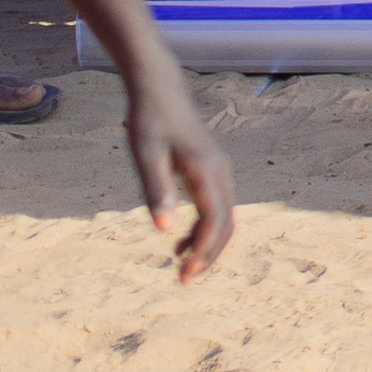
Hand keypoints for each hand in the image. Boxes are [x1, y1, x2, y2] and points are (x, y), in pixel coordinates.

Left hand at [126, 65, 235, 285]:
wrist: (160, 90)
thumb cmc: (148, 122)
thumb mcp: (145, 157)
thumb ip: (156, 191)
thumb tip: (162, 230)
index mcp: (206, 172)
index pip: (214, 222)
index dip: (202, 252)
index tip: (184, 276)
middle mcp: (220, 173)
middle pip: (226, 224)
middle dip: (208, 255)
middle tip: (183, 281)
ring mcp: (219, 171)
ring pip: (224, 217)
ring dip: (207, 244)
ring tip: (179, 266)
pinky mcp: (212, 170)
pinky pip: (217, 207)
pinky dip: (204, 228)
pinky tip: (178, 238)